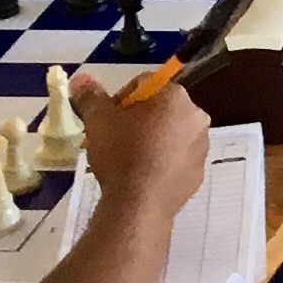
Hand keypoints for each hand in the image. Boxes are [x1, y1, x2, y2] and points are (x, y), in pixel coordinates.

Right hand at [74, 70, 211, 219]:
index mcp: (176, 97)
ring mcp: (201, 147)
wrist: (139, 204)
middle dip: (134, 121)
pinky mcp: (198, 173)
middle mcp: (196, 117)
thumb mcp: (98, 120)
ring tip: (124, 160)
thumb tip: (81, 78)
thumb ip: (91, 96)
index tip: (105, 119)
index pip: (145, 84)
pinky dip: (160, 162)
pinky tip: (140, 176)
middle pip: (159, 110)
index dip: (120, 99)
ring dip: (148, 141)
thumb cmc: (121, 154)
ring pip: (169, 135)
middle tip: (111, 139)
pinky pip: (176, 159)